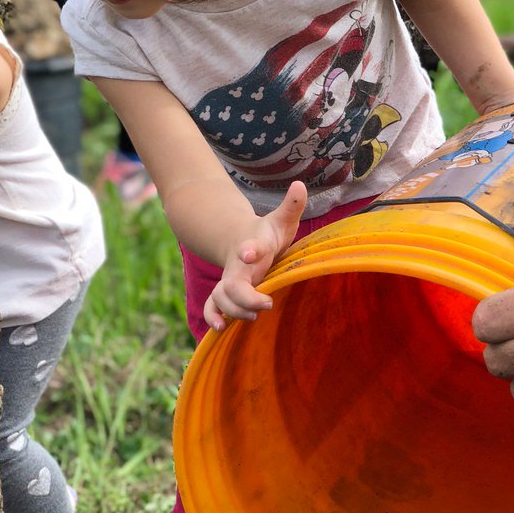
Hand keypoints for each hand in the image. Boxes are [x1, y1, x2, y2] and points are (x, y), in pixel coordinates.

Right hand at [204, 181, 307, 331]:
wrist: (243, 240)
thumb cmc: (268, 233)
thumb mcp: (282, 220)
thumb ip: (291, 206)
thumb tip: (301, 185)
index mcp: (255, 245)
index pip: (252, 246)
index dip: (250, 249)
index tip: (249, 253)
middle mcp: (238, 265)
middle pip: (232, 284)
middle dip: (245, 297)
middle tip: (267, 303)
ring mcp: (230, 279)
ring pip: (220, 297)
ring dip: (234, 310)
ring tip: (253, 316)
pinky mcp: (226, 292)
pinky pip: (212, 305)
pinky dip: (212, 316)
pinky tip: (219, 328)